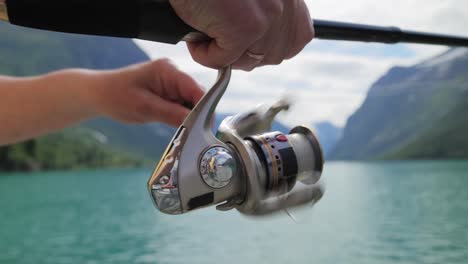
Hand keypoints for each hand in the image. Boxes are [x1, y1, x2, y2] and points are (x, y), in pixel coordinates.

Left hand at [90, 59, 203, 126]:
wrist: (98, 94)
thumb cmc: (115, 96)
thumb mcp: (144, 108)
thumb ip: (172, 114)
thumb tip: (196, 123)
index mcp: (168, 70)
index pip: (196, 89)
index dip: (204, 108)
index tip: (204, 128)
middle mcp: (173, 73)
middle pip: (196, 96)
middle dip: (196, 115)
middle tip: (193, 134)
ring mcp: (171, 82)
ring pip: (190, 102)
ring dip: (188, 117)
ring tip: (183, 132)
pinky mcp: (167, 92)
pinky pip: (182, 105)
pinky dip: (181, 116)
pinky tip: (177, 126)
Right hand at [169, 0, 313, 70]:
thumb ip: (265, 11)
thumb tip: (258, 50)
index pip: (298, 38)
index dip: (270, 46)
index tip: (248, 42)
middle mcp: (285, 3)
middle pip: (274, 55)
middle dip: (245, 53)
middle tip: (220, 37)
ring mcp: (268, 16)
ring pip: (249, 60)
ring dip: (223, 52)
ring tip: (205, 29)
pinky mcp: (246, 28)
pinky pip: (223, 60)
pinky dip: (203, 53)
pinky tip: (195, 34)